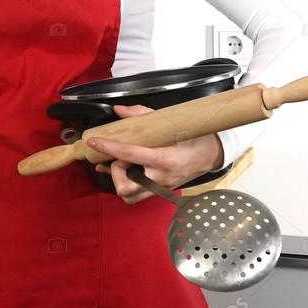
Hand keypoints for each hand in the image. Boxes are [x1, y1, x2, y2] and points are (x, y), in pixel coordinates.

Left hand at [88, 104, 224, 204]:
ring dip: (120, 180)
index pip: (129, 154)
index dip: (108, 147)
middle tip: (121, 157)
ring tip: (126, 165)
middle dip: (116, 171)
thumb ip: (142, 115)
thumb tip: (119, 110)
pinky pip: (136, 195)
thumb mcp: (171, 123)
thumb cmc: (194, 137)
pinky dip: (124, 184)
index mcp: (164, 158)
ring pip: (128, 196)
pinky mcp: (161, 191)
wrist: (212, 154)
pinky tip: (115, 169)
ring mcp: (161, 187)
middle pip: (124, 186)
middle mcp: (161, 177)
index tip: (94, 141)